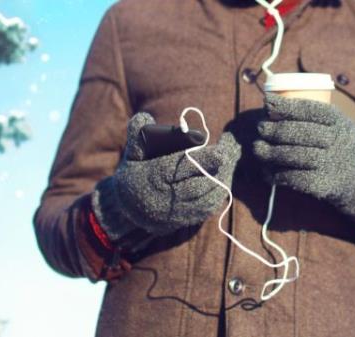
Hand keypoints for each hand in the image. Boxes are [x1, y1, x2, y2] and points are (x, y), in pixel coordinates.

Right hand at [92, 112, 241, 238]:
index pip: (179, 168)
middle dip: (215, 171)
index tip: (220, 152)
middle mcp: (162, 198)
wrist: (125, 208)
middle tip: (228, 155)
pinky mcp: (179, 222)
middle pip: (196, 186)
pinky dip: (215, 198)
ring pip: (203, 200)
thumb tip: (145, 117)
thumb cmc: (134, 172)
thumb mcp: (132, 153)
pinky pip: (203, 212)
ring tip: (227, 167)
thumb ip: (137, 134)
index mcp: (152, 177)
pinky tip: (221, 184)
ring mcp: (171, 213)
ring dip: (219, 183)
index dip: (202, 160)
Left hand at [253, 94, 354, 225]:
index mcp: (339, 122)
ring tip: (258, 149)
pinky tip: (267, 171)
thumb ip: (313, 116)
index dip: (287, 106)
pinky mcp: (323, 185)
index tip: (268, 104)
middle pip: (299, 132)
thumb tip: (270, 105)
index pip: (311, 110)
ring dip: (270, 152)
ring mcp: (330, 164)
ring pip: (293, 155)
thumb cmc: (340, 146)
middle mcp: (336, 142)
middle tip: (261, 128)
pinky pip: (294, 178)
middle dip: (274, 129)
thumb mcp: (338, 125)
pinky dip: (276, 175)